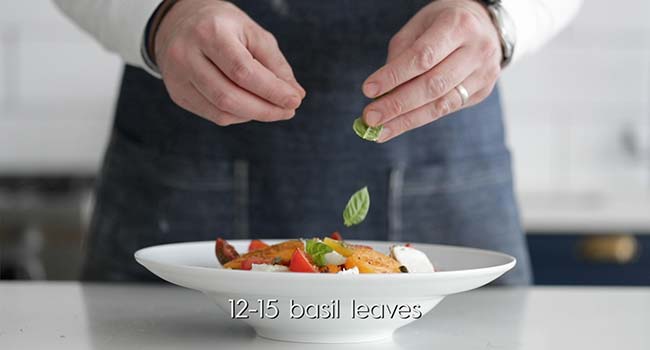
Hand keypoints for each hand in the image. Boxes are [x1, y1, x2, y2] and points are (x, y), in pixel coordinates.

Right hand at [155, 0, 304, 125]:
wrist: (179, 22)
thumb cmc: (224, 27)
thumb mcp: (253, 33)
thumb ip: (275, 64)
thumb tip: (295, 94)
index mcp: (210, 32)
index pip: (243, 71)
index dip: (271, 90)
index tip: (295, 100)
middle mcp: (187, 55)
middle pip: (229, 97)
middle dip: (264, 109)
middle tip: (288, 111)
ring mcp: (177, 76)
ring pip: (221, 111)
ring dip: (254, 115)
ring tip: (274, 109)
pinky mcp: (177, 93)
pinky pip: (213, 115)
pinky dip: (239, 116)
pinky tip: (251, 108)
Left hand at [361, 0, 501, 141]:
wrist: (485, 25)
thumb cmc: (442, 23)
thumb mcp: (419, 26)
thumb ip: (401, 55)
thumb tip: (382, 93)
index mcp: (458, 25)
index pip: (422, 57)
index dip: (394, 76)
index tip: (368, 90)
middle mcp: (477, 50)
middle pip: (433, 85)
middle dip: (397, 104)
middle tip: (370, 117)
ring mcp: (484, 73)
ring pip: (441, 104)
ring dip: (406, 120)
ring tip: (380, 130)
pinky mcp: (483, 91)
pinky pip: (447, 109)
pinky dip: (419, 118)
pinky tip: (398, 125)